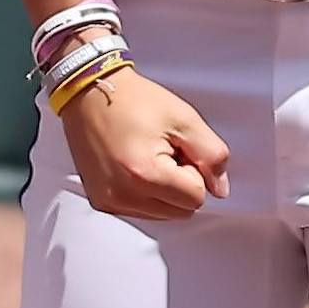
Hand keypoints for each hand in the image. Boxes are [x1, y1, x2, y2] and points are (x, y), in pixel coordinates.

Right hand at [62, 67, 225, 221]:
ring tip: (146, 158)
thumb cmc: (134, 101)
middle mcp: (122, 194)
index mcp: (144, 174)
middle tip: (163, 153)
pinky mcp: (100, 200)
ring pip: (162, 214)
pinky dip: (145, 194)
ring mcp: (108, 200)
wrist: (89, 93)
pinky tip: (134, 168)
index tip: (176, 148)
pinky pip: (140, 211)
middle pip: (180, 211)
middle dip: (180, 184)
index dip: (195, 171)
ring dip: (163, 191)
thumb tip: (219, 189)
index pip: (197, 198)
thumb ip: (213, 156)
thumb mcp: (186, 120)